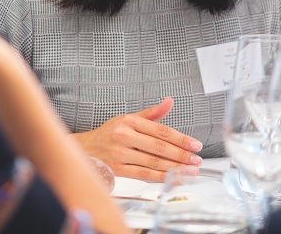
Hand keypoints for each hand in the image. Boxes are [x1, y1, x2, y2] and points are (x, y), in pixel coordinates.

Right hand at [72, 97, 203, 180]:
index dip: (181, 139)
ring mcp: (120, 153)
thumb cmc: (109, 134)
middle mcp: (124, 136)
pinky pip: (143, 174)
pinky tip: (174, 179)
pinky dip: (161, 178)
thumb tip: (169, 101)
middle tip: (197, 160)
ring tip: (191, 171)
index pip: (161, 130)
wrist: (84, 149)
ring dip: (175, 168)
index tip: (195, 145)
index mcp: (129, 121)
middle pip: (159, 147)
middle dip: (181, 155)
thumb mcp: (127, 119)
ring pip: (153, 162)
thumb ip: (151, 113)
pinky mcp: (117, 169)